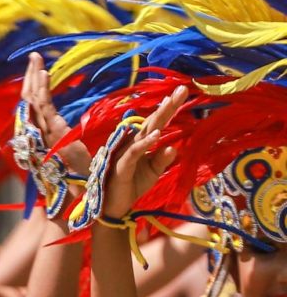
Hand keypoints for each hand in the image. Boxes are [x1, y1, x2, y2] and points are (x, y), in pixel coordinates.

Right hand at [21, 52, 90, 177]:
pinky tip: (45, 74)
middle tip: (34, 56)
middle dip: (30, 76)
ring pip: (33, 100)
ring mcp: (45, 132)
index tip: (36, 69)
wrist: (85, 187)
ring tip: (37, 60)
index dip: (32, 86)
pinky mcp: (54, 132)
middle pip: (29, 99)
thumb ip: (63, 134)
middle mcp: (39, 131)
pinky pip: (45, 108)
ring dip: (35, 78)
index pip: (33, 104)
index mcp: (42, 133)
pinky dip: (43, 89)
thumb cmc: (81, 171)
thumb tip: (60, 121)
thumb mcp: (71, 148)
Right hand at [97, 86, 186, 228]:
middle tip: (181, 90)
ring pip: (142, 133)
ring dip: (157, 119)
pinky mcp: (120, 166)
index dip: (169, 108)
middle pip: (151, 122)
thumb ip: (162, 160)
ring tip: (170, 104)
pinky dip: (144, 143)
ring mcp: (124, 153)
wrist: (114, 207)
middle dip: (166, 106)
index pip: (157, 123)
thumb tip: (174, 147)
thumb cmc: (131, 186)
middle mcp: (131, 144)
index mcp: (140, 144)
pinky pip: (133, 152)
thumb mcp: (153, 173)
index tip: (183, 91)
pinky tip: (157, 135)